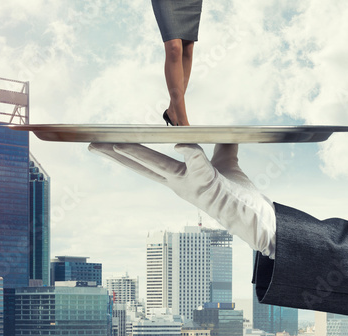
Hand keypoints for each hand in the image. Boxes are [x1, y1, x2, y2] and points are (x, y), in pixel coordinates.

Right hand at [88, 142, 276, 256]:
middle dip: (116, 155)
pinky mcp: (208, 184)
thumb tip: (222, 130)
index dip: (125, 152)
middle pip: (141, 166)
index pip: (145, 162)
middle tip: (93, 145)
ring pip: (160, 166)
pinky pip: (198, 164)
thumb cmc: (237, 192)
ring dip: (139, 155)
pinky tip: (180, 144)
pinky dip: (190, 153)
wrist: (255, 216)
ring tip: (117, 145)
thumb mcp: (225, 163)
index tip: (105, 142)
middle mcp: (178, 182)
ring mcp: (191, 184)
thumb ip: (219, 146)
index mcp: (177, 177)